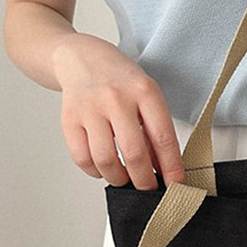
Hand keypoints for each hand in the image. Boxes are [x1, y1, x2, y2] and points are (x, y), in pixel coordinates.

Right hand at [52, 33, 184, 189]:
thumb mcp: (147, 96)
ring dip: (119, 179)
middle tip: (149, 188)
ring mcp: (90, 109)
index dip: (172, 168)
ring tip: (125, 178)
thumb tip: (163, 170)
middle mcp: (117, 99)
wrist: (82, 58)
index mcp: (144, 92)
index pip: (163, 138)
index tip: (177, 186)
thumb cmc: (120, 81)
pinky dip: (95, 171)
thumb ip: (155, 131)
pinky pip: (82, 158)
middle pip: (134, 155)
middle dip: (145, 181)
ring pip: (106, 161)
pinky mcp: (69, 119)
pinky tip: (103, 168)